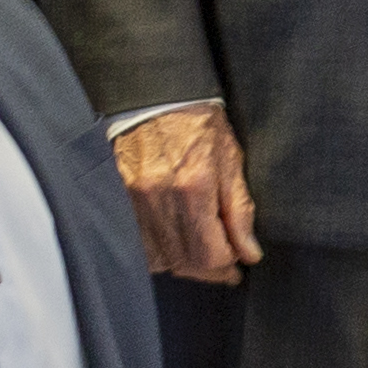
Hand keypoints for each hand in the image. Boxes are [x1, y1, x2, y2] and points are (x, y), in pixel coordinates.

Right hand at [117, 103, 262, 286]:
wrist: (158, 98)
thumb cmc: (199, 124)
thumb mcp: (231, 161)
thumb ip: (240, 211)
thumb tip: (249, 252)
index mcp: (193, 187)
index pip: (209, 253)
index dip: (227, 266)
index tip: (237, 266)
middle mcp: (159, 197)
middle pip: (183, 261)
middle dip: (208, 269)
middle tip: (224, 265)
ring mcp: (133, 199)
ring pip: (158, 258)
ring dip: (182, 263)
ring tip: (200, 254)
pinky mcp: (118, 197)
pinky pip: (137, 243)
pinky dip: (157, 252)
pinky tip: (173, 243)